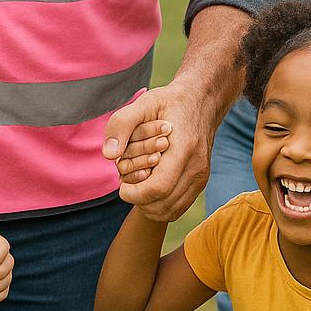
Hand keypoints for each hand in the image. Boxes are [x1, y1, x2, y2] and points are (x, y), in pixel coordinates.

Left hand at [103, 81, 213, 221]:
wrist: (201, 100)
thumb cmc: (170, 101)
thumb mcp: (144, 103)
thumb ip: (122, 124)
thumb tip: (109, 155)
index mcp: (183, 148)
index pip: (158, 188)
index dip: (135, 194)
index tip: (121, 187)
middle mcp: (196, 166)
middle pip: (164, 204)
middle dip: (139, 201)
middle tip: (126, 186)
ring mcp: (201, 175)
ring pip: (172, 210)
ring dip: (149, 206)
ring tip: (136, 188)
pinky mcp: (201, 180)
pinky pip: (180, 206)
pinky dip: (161, 205)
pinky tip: (148, 189)